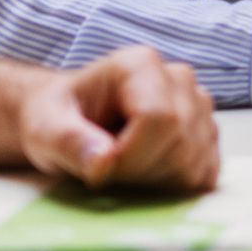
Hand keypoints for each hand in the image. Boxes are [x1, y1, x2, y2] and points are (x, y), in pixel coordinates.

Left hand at [14, 47, 218, 192]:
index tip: (100, 169)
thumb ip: (69, 142)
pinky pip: (206, 172)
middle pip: (181, 142)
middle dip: (141, 171)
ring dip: (157, 181)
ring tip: (125, 170)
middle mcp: (179, 78)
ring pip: (196, 160)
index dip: (131, 156)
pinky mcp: (207, 132)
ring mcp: (199, 104)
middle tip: (108, 171)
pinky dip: (177, 186)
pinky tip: (148, 176)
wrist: (70, 121)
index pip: (160, 118)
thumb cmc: (56, 119)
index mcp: (139, 65)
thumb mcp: (43, 129)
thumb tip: (104, 163)